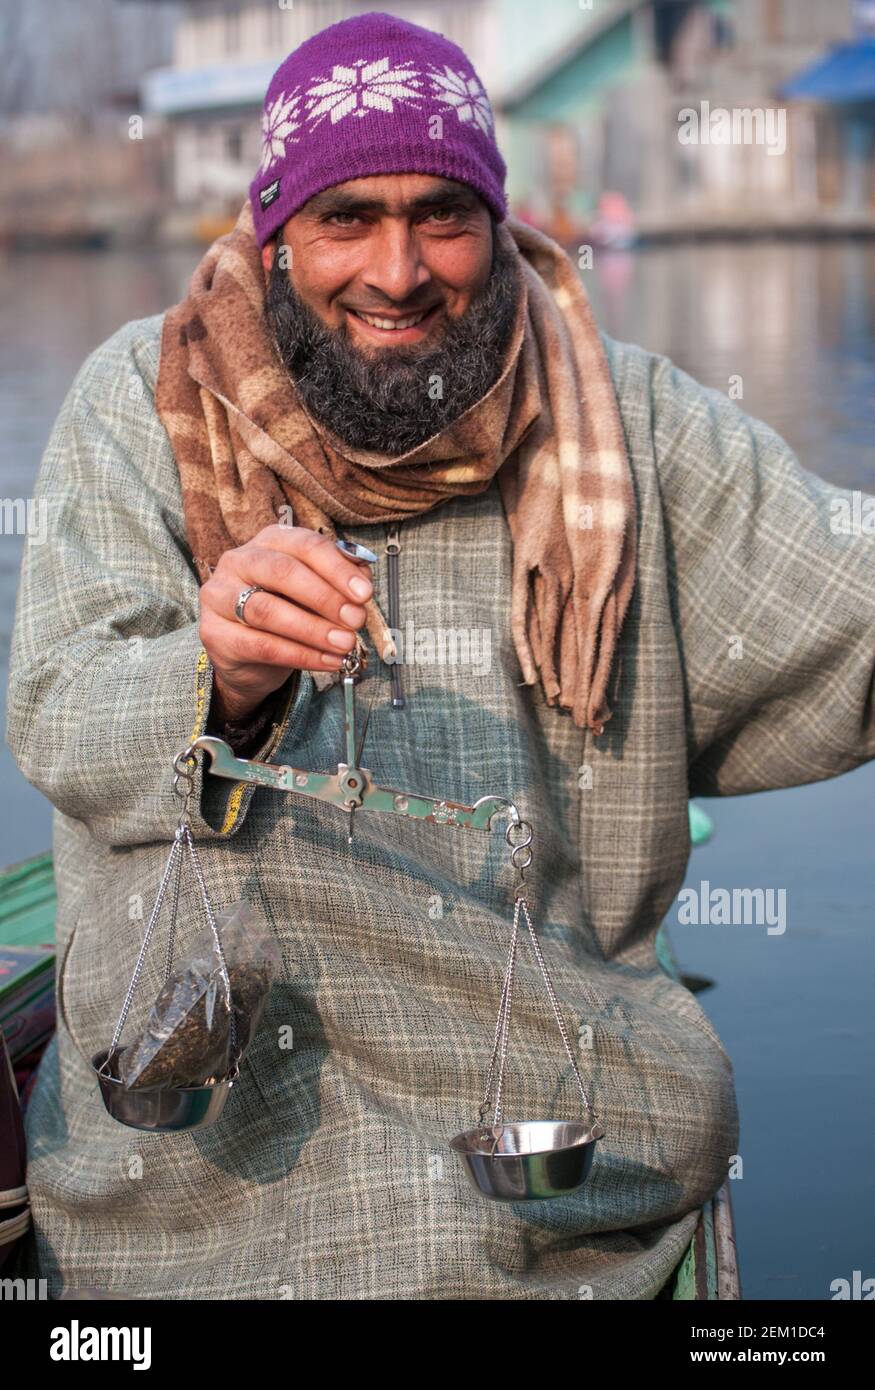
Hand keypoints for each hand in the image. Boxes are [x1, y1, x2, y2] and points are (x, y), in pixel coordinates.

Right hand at [199, 524, 372, 722]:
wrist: (249, 657)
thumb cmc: (286, 613)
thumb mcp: (314, 593)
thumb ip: (338, 582)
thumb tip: (363, 581)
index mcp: (269, 541)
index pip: (305, 545)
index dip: (337, 569)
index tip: (364, 593)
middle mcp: (239, 561)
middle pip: (283, 572)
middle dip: (325, 597)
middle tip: (355, 620)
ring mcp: (219, 595)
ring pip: (269, 611)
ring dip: (314, 630)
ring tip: (345, 643)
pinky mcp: (214, 632)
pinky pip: (262, 645)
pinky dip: (301, 655)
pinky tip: (327, 661)